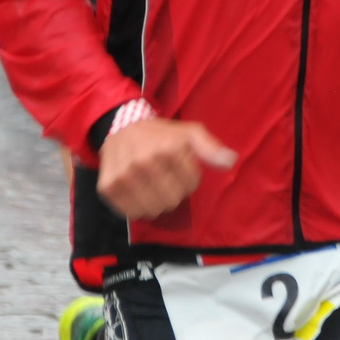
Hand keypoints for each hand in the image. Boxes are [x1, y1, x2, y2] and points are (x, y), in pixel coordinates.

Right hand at [97, 117, 236, 220]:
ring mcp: (123, 176)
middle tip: (167, 178)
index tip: (182, 169)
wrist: (121, 126)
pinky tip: (138, 190)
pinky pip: (131, 213)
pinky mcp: (107, 188)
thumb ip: (210, 148)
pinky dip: (138, 207)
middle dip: (174, 192)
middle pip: (172, 201)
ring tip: (153, 185)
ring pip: (152, 210)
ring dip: (157, 202)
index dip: (190, 180)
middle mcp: (143, 162)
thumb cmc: (161, 133)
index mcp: (168, 148)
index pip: (191, 185)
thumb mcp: (189, 133)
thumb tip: (231, 162)